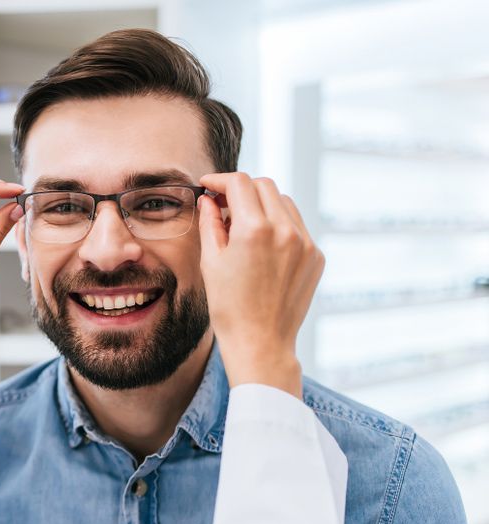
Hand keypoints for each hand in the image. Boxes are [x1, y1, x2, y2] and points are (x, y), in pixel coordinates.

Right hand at [197, 173, 324, 398]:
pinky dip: (279, 225)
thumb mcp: (211, 262)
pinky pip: (296, 226)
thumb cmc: (229, 307)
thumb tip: (208, 200)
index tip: (208, 186)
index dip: (219, 180)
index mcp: (254, 229)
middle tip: (223, 204)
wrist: (260, 342)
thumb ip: (210, 223)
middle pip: (264, 185)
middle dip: (241, 189)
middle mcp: (285, 230)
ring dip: (262, 204)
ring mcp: (305, 242)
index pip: (239, 183)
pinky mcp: (315, 256)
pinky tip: (262, 247)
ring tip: (243, 226)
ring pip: (283, 202)